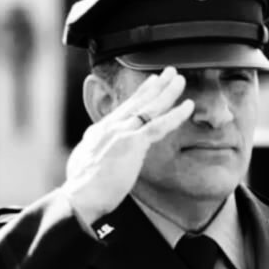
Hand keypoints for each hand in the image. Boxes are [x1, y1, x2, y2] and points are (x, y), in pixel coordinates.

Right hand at [64, 66, 194, 228]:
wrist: (80, 196)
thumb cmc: (81, 190)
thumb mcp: (84, 165)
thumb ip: (93, 157)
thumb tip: (92, 159)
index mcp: (99, 132)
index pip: (123, 109)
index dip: (139, 96)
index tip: (151, 85)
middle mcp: (109, 127)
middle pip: (136, 101)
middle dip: (154, 85)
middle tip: (168, 72)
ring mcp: (121, 133)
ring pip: (149, 107)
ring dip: (167, 91)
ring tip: (179, 79)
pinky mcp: (132, 143)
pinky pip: (158, 125)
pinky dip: (175, 114)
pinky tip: (188, 106)